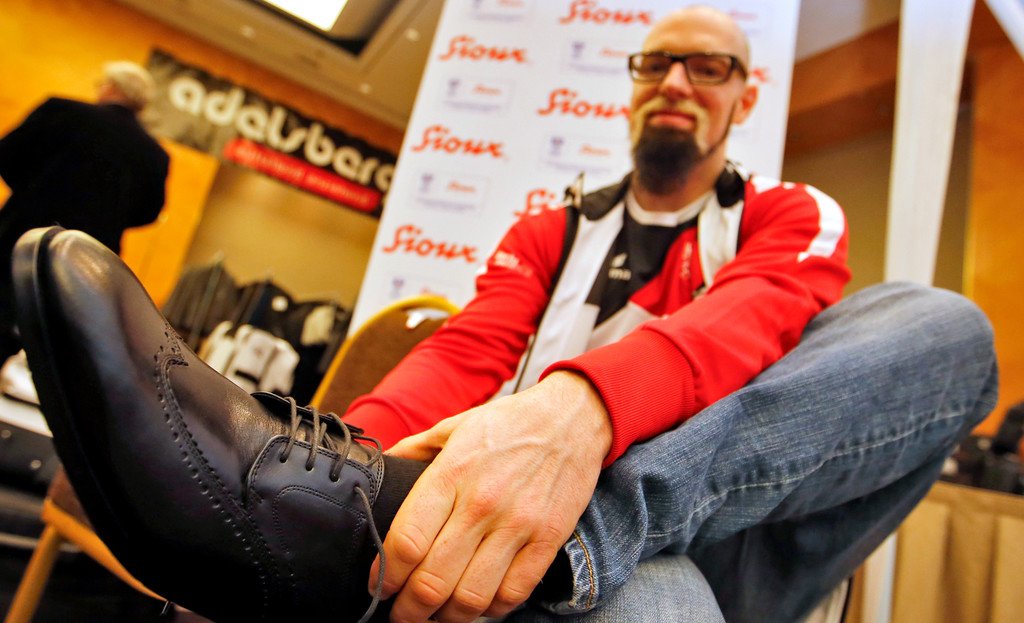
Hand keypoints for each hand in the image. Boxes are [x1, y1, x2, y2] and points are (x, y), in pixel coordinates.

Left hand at [372, 371, 611, 622]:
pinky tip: (479, 604)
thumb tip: (380, 467)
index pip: (407, 542)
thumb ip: (414, 448)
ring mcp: (518, 525)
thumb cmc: (509, 423)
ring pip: (471, 598)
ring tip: (436, 617)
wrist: (572, 416)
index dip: (386, 576)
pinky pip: (513, 594)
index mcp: (452, 474)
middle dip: (408, 610)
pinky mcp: (549, 539)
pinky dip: (491, 610)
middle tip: (401, 615)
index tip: (379, 586)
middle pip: (433, 581)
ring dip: (447, 618)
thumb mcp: (454, 425)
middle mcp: (482, 503)